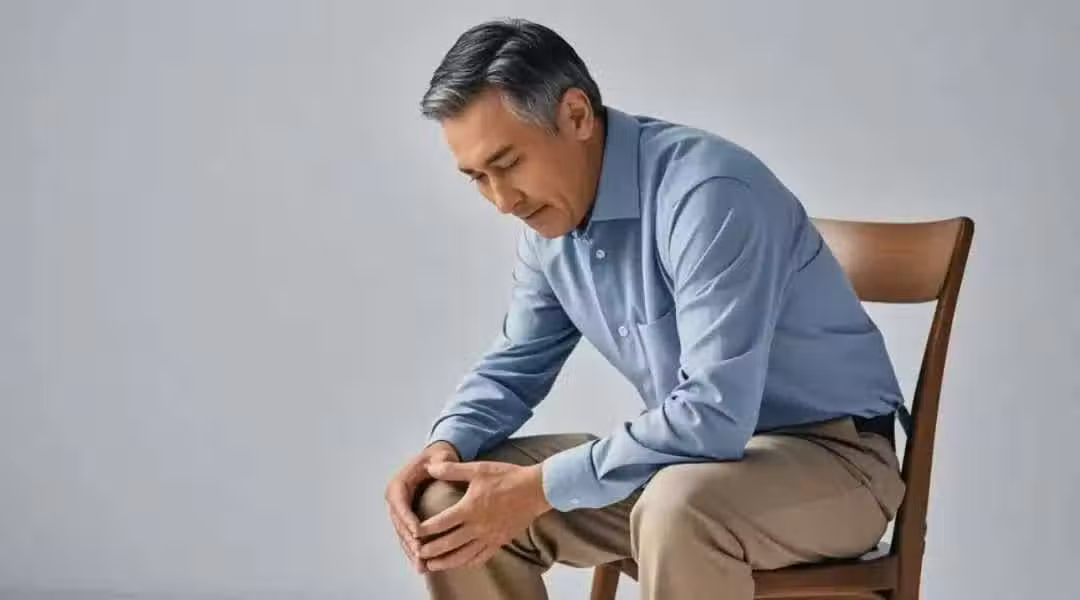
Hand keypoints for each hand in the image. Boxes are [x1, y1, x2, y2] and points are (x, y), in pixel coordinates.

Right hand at [385, 441, 460, 573]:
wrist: (436, 462)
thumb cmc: (439, 459)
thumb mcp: (441, 456)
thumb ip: (441, 461)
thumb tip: (438, 465)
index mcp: (399, 484)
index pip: (400, 503)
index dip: (407, 518)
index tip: (418, 532)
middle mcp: (395, 499)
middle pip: (399, 523)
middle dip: (409, 540)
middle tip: (421, 555)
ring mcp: (399, 512)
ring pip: (402, 534)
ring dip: (411, 551)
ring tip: (422, 566)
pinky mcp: (406, 520)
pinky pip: (408, 538)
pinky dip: (414, 551)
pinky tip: (423, 566)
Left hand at [415, 461, 552, 571]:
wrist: (536, 489)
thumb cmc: (507, 476)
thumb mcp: (478, 468)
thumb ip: (452, 469)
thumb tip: (430, 467)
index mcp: (470, 508)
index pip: (441, 523)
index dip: (424, 529)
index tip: (413, 533)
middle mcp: (478, 526)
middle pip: (449, 544)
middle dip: (431, 551)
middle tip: (417, 554)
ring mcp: (490, 536)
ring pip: (464, 555)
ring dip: (446, 562)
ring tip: (432, 565)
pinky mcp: (500, 541)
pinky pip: (481, 557)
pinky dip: (468, 562)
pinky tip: (460, 563)